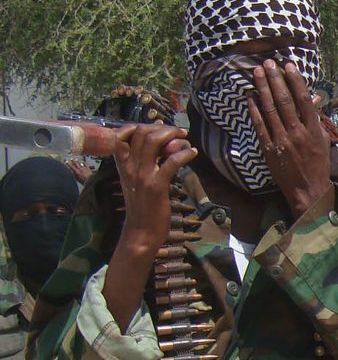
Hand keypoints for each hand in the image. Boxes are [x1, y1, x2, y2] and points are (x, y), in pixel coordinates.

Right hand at [64, 158, 93, 184]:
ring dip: (77, 161)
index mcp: (76, 171)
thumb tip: (72, 172)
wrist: (90, 181)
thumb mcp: (77, 179)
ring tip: (75, 159)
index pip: (71, 167)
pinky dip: (84, 162)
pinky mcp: (88, 168)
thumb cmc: (83, 181)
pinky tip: (82, 161)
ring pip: (80, 163)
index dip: (68, 164)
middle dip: (73, 161)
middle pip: (76, 164)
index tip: (66, 161)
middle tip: (71, 158)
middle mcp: (80, 169)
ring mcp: (84, 168)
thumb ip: (74, 175)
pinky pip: (85, 164)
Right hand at [106, 123, 196, 332]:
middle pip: (142, 133)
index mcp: (123, 166)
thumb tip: (164, 150)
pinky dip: (184, 153)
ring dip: (173, 136)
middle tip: (179, 132)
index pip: (123, 135)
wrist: (141, 233)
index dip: (141, 126)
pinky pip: (170, 162)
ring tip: (185, 139)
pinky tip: (192, 154)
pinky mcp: (156, 186)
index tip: (158, 127)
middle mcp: (130, 167)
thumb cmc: (143, 209)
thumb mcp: (139, 184)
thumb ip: (147, 166)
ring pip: (154, 142)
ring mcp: (142, 176)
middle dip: (163, 128)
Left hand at [247, 59, 331, 216]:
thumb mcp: (323, 141)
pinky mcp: (269, 149)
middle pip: (284, 101)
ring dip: (262, 88)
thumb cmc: (318, 165)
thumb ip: (316, 119)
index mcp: (314, 131)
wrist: (308, 191)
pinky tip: (250, 96)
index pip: (303, 100)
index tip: (287, 65)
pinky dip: (254, 109)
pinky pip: (260, 125)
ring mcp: (282, 141)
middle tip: (267, 63)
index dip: (295, 80)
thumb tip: (313, 98)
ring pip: (270, 110)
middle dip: (275, 79)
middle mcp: (298, 134)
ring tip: (257, 72)